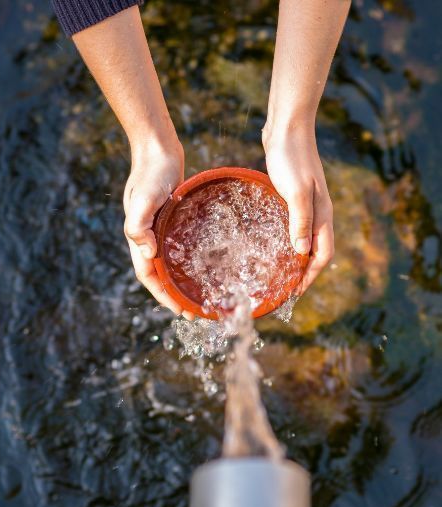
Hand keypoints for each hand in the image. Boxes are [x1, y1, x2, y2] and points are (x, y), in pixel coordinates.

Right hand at [124, 142, 193, 318]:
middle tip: (195, 311)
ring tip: (200, 294)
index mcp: (139, 237)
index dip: (162, 295)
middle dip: (174, 295)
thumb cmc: (150, 173)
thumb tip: (147, 253)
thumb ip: (139, 226)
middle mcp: (148, 236)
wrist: (157, 149)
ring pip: (169, 262)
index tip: (180, 310)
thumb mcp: (143, 199)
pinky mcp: (171, 218)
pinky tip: (204, 262)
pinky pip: (179, 246)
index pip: (148, 275)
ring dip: (181, 280)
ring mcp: (159, 228)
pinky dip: (187, 259)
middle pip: (159, 274)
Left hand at [263, 126, 333, 292]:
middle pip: (314, 251)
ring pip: (303, 239)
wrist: (286, 129)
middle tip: (283, 289)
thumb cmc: (291, 158)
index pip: (322, 255)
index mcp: (321, 214)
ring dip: (293, 258)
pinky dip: (284, 239)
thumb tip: (301, 252)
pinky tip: (268, 243)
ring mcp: (305, 204)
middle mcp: (317, 212)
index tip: (294, 293)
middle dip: (302, 273)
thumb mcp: (296, 191)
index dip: (310, 276)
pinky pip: (291, 225)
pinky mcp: (291, 196)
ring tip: (276, 273)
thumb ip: (300, 220)